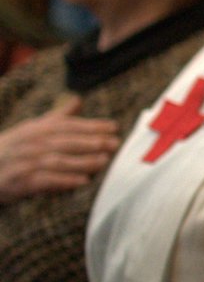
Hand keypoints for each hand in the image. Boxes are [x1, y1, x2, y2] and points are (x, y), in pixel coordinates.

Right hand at [0, 96, 120, 202]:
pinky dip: (64, 180)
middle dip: (91, 142)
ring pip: (57, 160)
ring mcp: (23, 162)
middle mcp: (29, 143)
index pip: (66, 125)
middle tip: (114, 143)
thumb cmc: (10, 149)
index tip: (113, 126)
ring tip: (103, 161)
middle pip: (64, 141)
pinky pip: (44, 180)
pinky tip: (82, 181)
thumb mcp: (29, 130)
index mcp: (34, 129)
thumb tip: (78, 100)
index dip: (90, 125)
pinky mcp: (19, 182)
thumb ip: (56, 118)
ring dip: (82, 161)